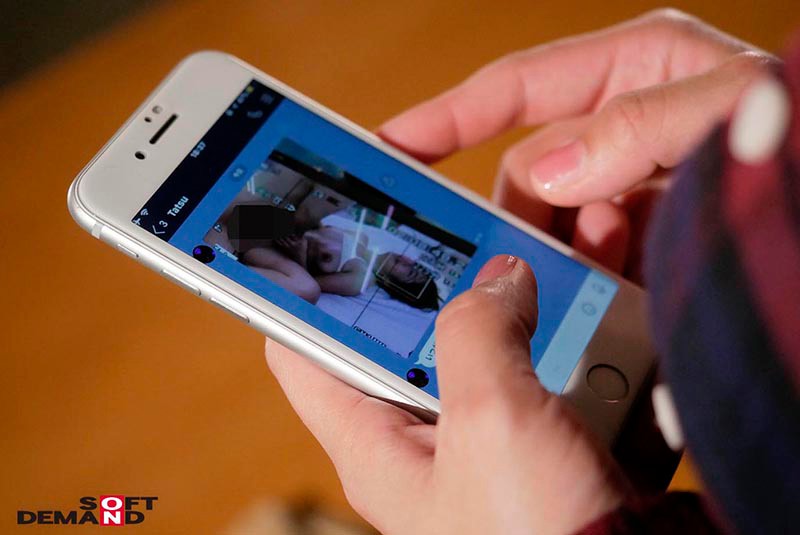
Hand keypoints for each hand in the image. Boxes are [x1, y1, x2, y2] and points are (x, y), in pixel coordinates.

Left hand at [267, 256, 629, 534]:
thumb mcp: (489, 422)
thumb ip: (477, 334)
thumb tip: (499, 278)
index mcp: (378, 444)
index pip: (305, 353)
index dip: (308, 290)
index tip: (330, 232)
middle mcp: (428, 442)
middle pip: (414, 336)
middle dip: (450, 274)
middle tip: (479, 218)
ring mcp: (495, 444)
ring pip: (501, 345)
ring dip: (540, 294)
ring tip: (574, 238)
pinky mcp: (554, 448)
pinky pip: (561, 374)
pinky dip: (590, 336)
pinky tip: (620, 296)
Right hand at [378, 9, 775, 278]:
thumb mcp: (732, 107)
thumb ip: (640, 127)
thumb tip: (551, 173)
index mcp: (632, 71)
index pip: (513, 88)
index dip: (445, 117)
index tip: (387, 148)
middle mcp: (627, 130)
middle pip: (532, 172)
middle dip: (517, 218)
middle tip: (502, 265)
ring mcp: (638, 190)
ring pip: (558, 228)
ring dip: (561, 260)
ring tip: (589, 284)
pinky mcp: (652, 242)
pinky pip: (595, 265)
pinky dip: (592, 286)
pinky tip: (617, 299)